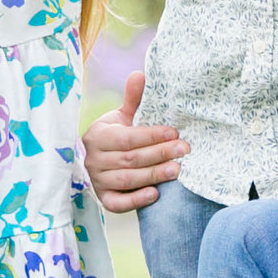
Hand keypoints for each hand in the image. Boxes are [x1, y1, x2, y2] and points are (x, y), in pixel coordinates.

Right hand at [83, 71, 186, 211]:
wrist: (103, 160)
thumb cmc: (117, 136)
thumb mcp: (123, 117)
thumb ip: (133, 99)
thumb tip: (140, 74)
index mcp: (98, 136)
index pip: (127, 138)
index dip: (151, 136)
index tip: (174, 133)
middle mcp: (94, 159)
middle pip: (130, 159)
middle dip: (159, 154)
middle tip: (184, 150)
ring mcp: (97, 181)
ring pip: (127, 179)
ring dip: (153, 175)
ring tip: (177, 170)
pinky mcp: (104, 199)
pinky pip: (118, 203)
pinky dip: (136, 199)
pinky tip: (156, 194)